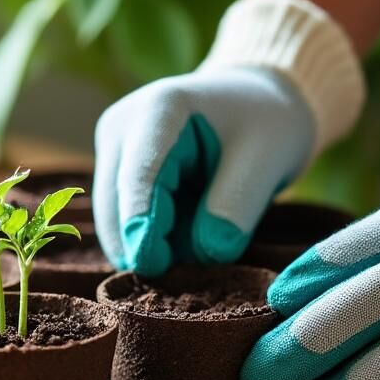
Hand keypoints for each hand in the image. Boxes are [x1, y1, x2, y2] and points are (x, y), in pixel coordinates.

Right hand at [93, 0, 362, 274]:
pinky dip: (147, 237)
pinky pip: (122, 214)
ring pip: (113, 213)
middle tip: (179, 278)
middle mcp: (123, 125)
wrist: (258, 101)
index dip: (142, 222)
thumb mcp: (266, 161)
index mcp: (159, 108)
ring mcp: (114, 146)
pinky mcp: (116, 167)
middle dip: (141, 240)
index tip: (150, 264)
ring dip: (144, 242)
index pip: (141, 174)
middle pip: (116, 198)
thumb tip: (207, 254)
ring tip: (188, 258)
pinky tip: (176, 247)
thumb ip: (236, 206)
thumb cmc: (266, 123)